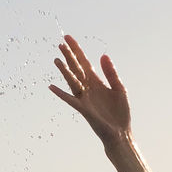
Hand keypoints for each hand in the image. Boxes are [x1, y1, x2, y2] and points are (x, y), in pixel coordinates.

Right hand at [49, 34, 130, 148]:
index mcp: (96, 82)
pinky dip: (61, 94)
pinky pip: (70, 100)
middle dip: (69, 56)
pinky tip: (51, 87)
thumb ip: (111, 73)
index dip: (77, 50)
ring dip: (65, 71)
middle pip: (76, 69)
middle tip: (61, 44)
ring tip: (57, 59)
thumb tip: (104, 55)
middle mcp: (88, 88)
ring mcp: (85, 98)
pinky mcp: (84, 109)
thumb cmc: (120, 113)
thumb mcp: (119, 89)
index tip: (68, 37)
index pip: (84, 62)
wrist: (120, 133)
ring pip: (72, 81)